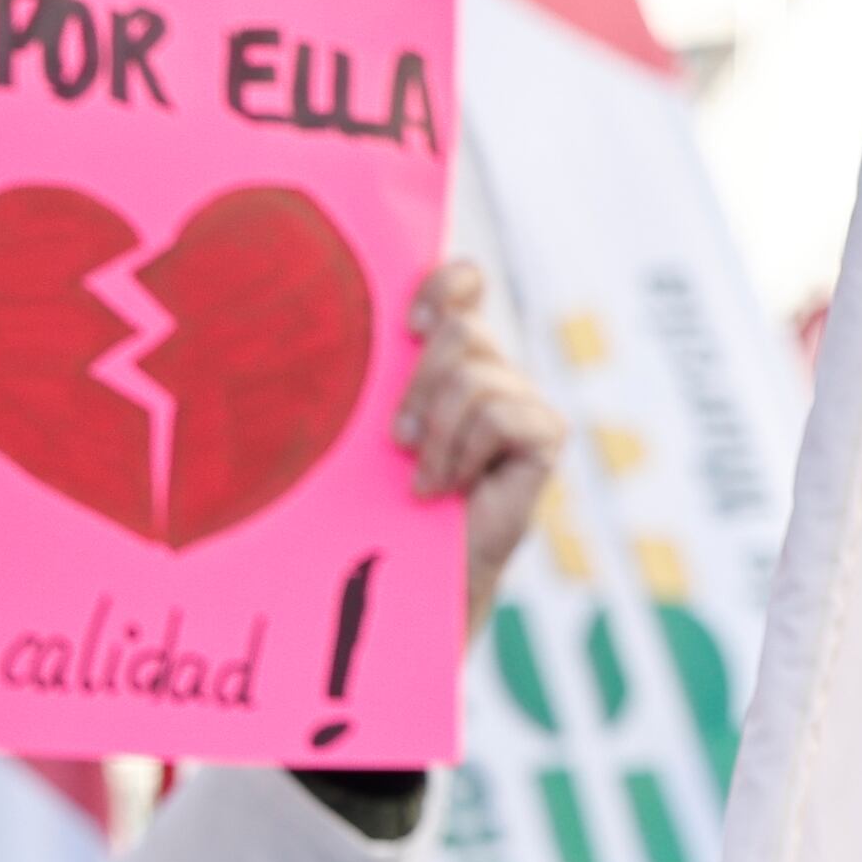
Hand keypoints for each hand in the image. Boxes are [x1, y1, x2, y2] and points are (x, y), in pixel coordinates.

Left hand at [395, 258, 566, 636]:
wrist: (412, 578)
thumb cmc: (378, 505)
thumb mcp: (361, 432)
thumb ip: (363, 380)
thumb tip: (316, 325)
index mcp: (450, 359)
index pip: (466, 283)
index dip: (447, 282)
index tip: (410, 321)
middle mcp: (495, 372)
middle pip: (463, 331)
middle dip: (418, 387)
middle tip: (398, 441)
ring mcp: (525, 404)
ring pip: (476, 377)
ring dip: (436, 434)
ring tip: (423, 478)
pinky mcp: (545, 437)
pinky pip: (502, 415)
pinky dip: (464, 453)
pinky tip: (451, 488)